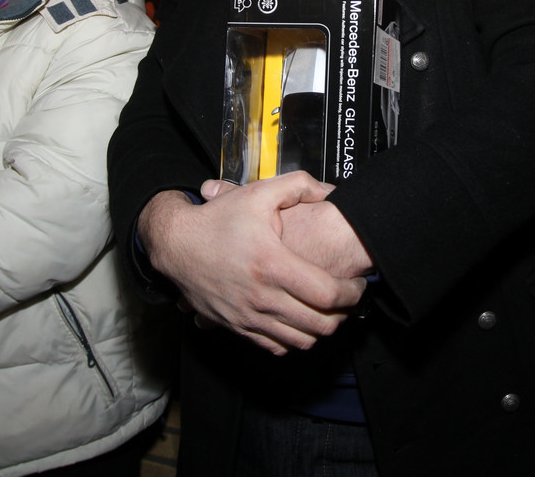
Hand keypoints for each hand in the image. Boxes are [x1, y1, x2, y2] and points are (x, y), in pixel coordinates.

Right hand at [140, 174, 365, 355]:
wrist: (176, 245)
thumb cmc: (217, 220)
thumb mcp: (258, 193)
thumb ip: (298, 186)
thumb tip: (329, 191)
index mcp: (272, 265)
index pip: (327, 294)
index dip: (352, 292)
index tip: (358, 284)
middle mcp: (262, 297)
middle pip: (321, 324)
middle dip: (344, 313)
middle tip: (349, 298)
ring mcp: (248, 316)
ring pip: (302, 341)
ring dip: (322, 329)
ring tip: (328, 310)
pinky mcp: (237, 327)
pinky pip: (276, 347)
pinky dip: (294, 339)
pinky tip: (299, 320)